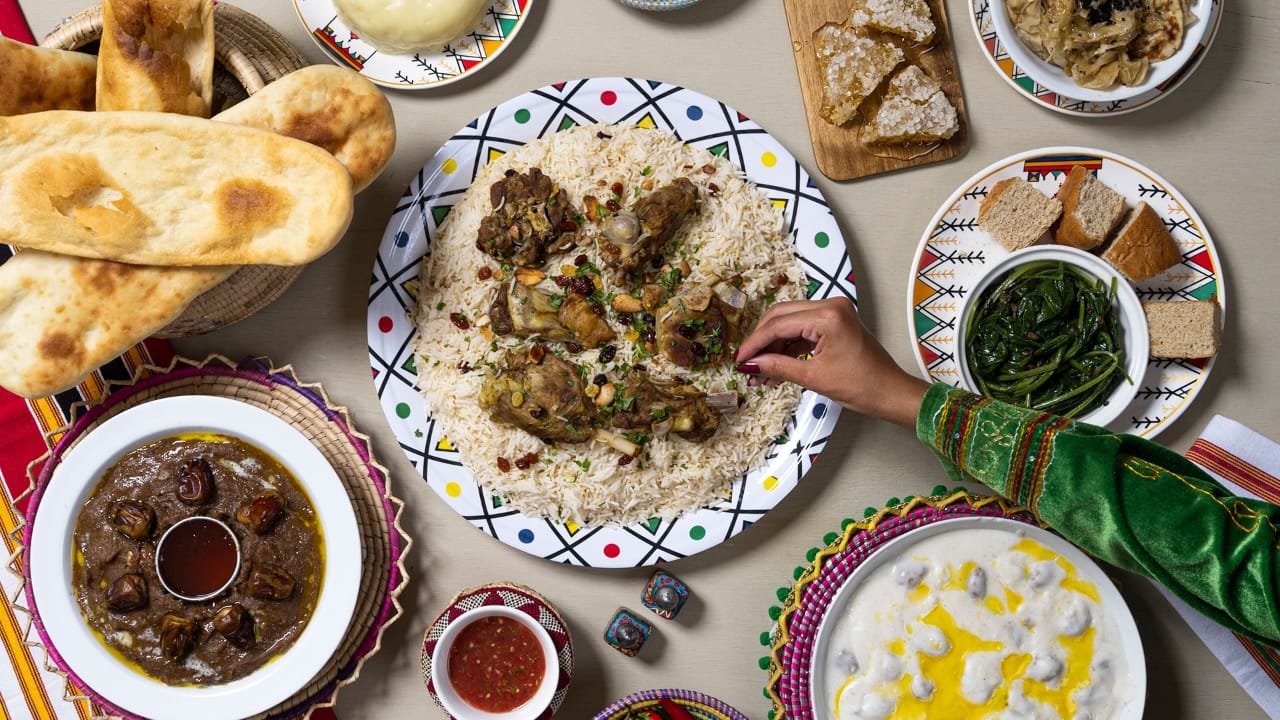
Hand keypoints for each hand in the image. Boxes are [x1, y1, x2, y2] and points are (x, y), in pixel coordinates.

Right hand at [734, 298, 929, 428]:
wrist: (890, 392)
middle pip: (781, 316)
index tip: (739, 359)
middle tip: (746, 363)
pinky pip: (802, 329)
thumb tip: (750, 365)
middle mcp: (831, 306)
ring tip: (759, 370)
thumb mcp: (814, 378)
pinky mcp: (834, 322)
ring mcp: (833, 312)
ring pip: (789, 322)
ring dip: (773, 344)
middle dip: (761, 340)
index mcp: (828, 316)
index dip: (755, 343)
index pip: (778, 324)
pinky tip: (775, 365)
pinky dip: (787, 346)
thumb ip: (777, 367)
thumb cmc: (863, 386)